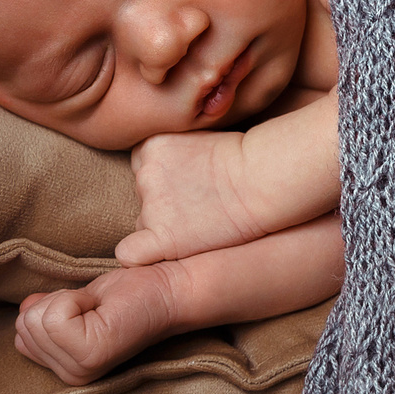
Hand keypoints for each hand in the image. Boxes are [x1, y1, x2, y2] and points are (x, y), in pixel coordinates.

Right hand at [14, 265, 183, 385]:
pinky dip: (74, 298)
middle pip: (26, 324)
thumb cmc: (129, 294)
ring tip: (100, 307)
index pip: (21, 333)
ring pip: (36, 318)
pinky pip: (54, 314)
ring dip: (68, 299)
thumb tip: (27, 307)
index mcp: (67, 370)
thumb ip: (47, 314)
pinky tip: (101, 305)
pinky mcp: (92, 353)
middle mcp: (71, 377)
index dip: (52, 306)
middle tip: (97, 307)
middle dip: (59, 303)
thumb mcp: (76, 303)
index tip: (87, 309)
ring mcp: (81, 369)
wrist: (170, 290)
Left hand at [119, 130, 266, 264]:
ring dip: (165, 226)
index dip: (163, 179)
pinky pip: (130, 253)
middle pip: (141, 198)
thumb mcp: (202, 137)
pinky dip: (142, 255)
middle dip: (164, 204)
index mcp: (151, 146)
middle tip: (200, 204)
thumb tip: (173, 171)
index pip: (141, 168)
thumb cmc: (247, 159)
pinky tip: (167, 251)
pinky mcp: (161, 236)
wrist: (264, 179)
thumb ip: (177, 152)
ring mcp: (151, 205)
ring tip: (203, 220)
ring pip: (143, 223)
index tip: (188, 184)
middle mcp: (144, 174)